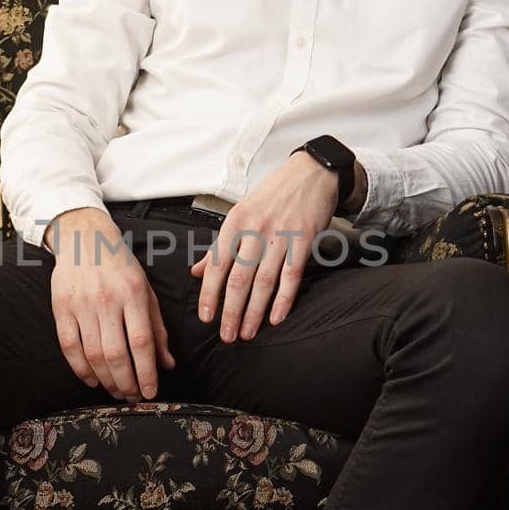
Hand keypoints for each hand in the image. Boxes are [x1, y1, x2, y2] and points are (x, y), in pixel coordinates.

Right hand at [48, 211, 174, 401]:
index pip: (142, 342)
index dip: (146, 372)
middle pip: (116, 353)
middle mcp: (107, 299)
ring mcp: (81, 304)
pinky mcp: (61, 307)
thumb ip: (158, 328)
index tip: (151, 392)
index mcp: (133, 294)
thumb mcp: (146, 291)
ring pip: (93, 354)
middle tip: (132, 397)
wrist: (85, 239)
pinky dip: (80, 368)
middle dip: (126, 383)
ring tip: (116, 391)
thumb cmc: (120, 266)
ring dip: (106, 380)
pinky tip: (92, 379)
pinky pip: (69, 346)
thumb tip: (166, 364)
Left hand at [190, 155, 338, 340]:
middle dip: (231, 311)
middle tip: (226, 335)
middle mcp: (255, 230)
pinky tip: (276, 318)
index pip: (217, 264)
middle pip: (239, 278)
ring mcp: (281, 236)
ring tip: (247, 333)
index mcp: (235, 223)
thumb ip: (219, 246)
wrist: (311, 173)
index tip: (206, 317)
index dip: (210, 294)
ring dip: (254, 312)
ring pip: (264, 281)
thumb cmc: (273, 195)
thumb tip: (197, 272)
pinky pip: (292, 276)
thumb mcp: (240, 214)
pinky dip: (284, 299)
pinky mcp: (304, 241)